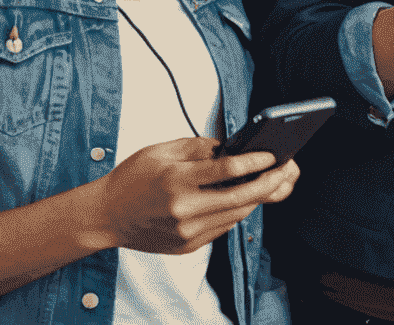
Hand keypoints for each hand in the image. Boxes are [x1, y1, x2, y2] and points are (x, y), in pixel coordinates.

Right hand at [87, 137, 298, 253]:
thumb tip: (231, 147)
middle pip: (239, 198)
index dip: (255, 162)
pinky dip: (237, 211)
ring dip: (258, 199)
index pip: (227, 171)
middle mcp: (183, 210)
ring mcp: (185, 232)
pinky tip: (247, 197)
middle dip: (270, 183)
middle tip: (288, 170)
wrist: (105, 216)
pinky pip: (222, 227)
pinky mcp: (186, 246)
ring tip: (275, 182)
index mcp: (177, 180)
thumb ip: (199, 147)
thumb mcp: (162, 149)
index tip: (273, 155)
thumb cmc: (133, 178)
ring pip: (235, 216)